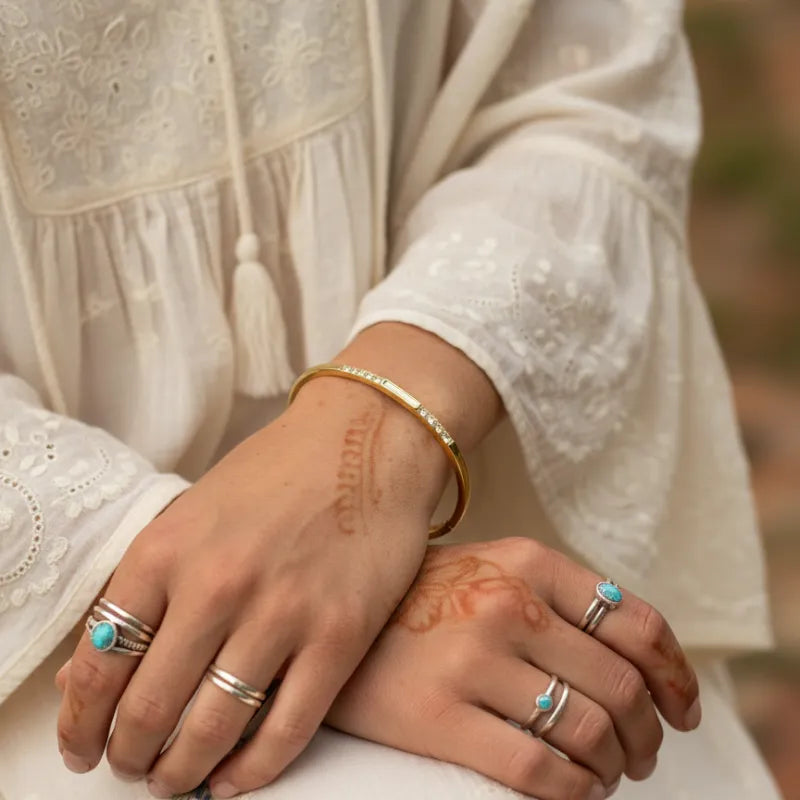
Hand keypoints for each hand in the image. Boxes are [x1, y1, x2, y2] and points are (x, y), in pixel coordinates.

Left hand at [56, 375, 449, 797]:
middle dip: (130, 755)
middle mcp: (217, 582)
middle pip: (149, 706)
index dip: (82, 722)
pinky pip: (287, 727)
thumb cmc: (277, 472)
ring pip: (213, 728)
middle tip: (132, 767)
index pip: (100, 660)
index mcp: (168, 547)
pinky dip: (253, 770)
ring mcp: (282, 610)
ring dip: (184, 772)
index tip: (83, 746)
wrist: (365, 439)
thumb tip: (92, 674)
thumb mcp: (194, 511)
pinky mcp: (340, 633)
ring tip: (177, 780)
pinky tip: (235, 779)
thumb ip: (147, 586)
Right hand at [327, 538, 700, 799]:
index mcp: (525, 562)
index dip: (675, 674)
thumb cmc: (423, 599)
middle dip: (650, 734)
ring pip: (587, 732)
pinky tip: (573, 789)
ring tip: (607, 773)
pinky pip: (538, 770)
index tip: (683, 708)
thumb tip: (643, 657)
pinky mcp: (438, 715)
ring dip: (615, 766)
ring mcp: (471, 658)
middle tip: (645, 755)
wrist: (331, 620)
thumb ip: (558, 596)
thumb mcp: (491, 567)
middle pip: (620, 685)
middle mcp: (505, 603)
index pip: (634, 621)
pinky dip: (574, 791)